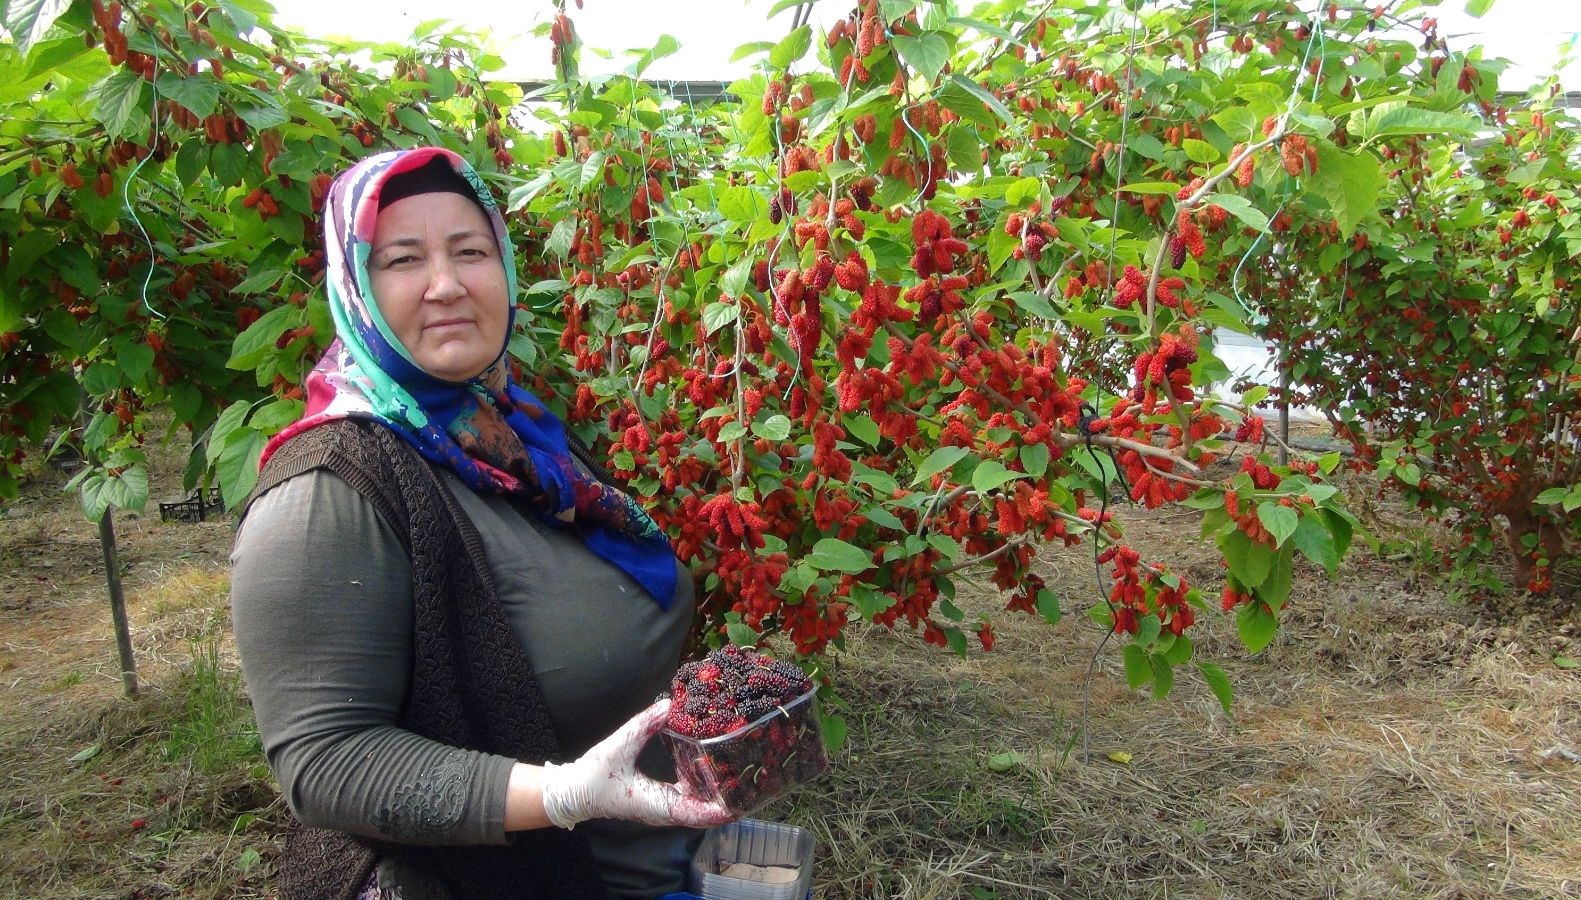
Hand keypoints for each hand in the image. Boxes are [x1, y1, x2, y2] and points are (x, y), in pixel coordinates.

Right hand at [539, 697, 734, 829]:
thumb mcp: (619, 746)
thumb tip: (669, 704)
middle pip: (704, 812)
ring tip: (737, 772)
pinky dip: (701, 785)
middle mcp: (663, 810)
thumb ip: (644, 724)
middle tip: (750, 780)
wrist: (573, 791)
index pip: (696, 814)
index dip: (721, 809)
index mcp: (657, 805)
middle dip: (727, 800)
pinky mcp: (659, 799)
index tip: (741, 800)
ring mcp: (662, 807)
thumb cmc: (593, 776)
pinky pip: (686, 795)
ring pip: (697, 805)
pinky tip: (709, 765)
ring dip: (715, 792)